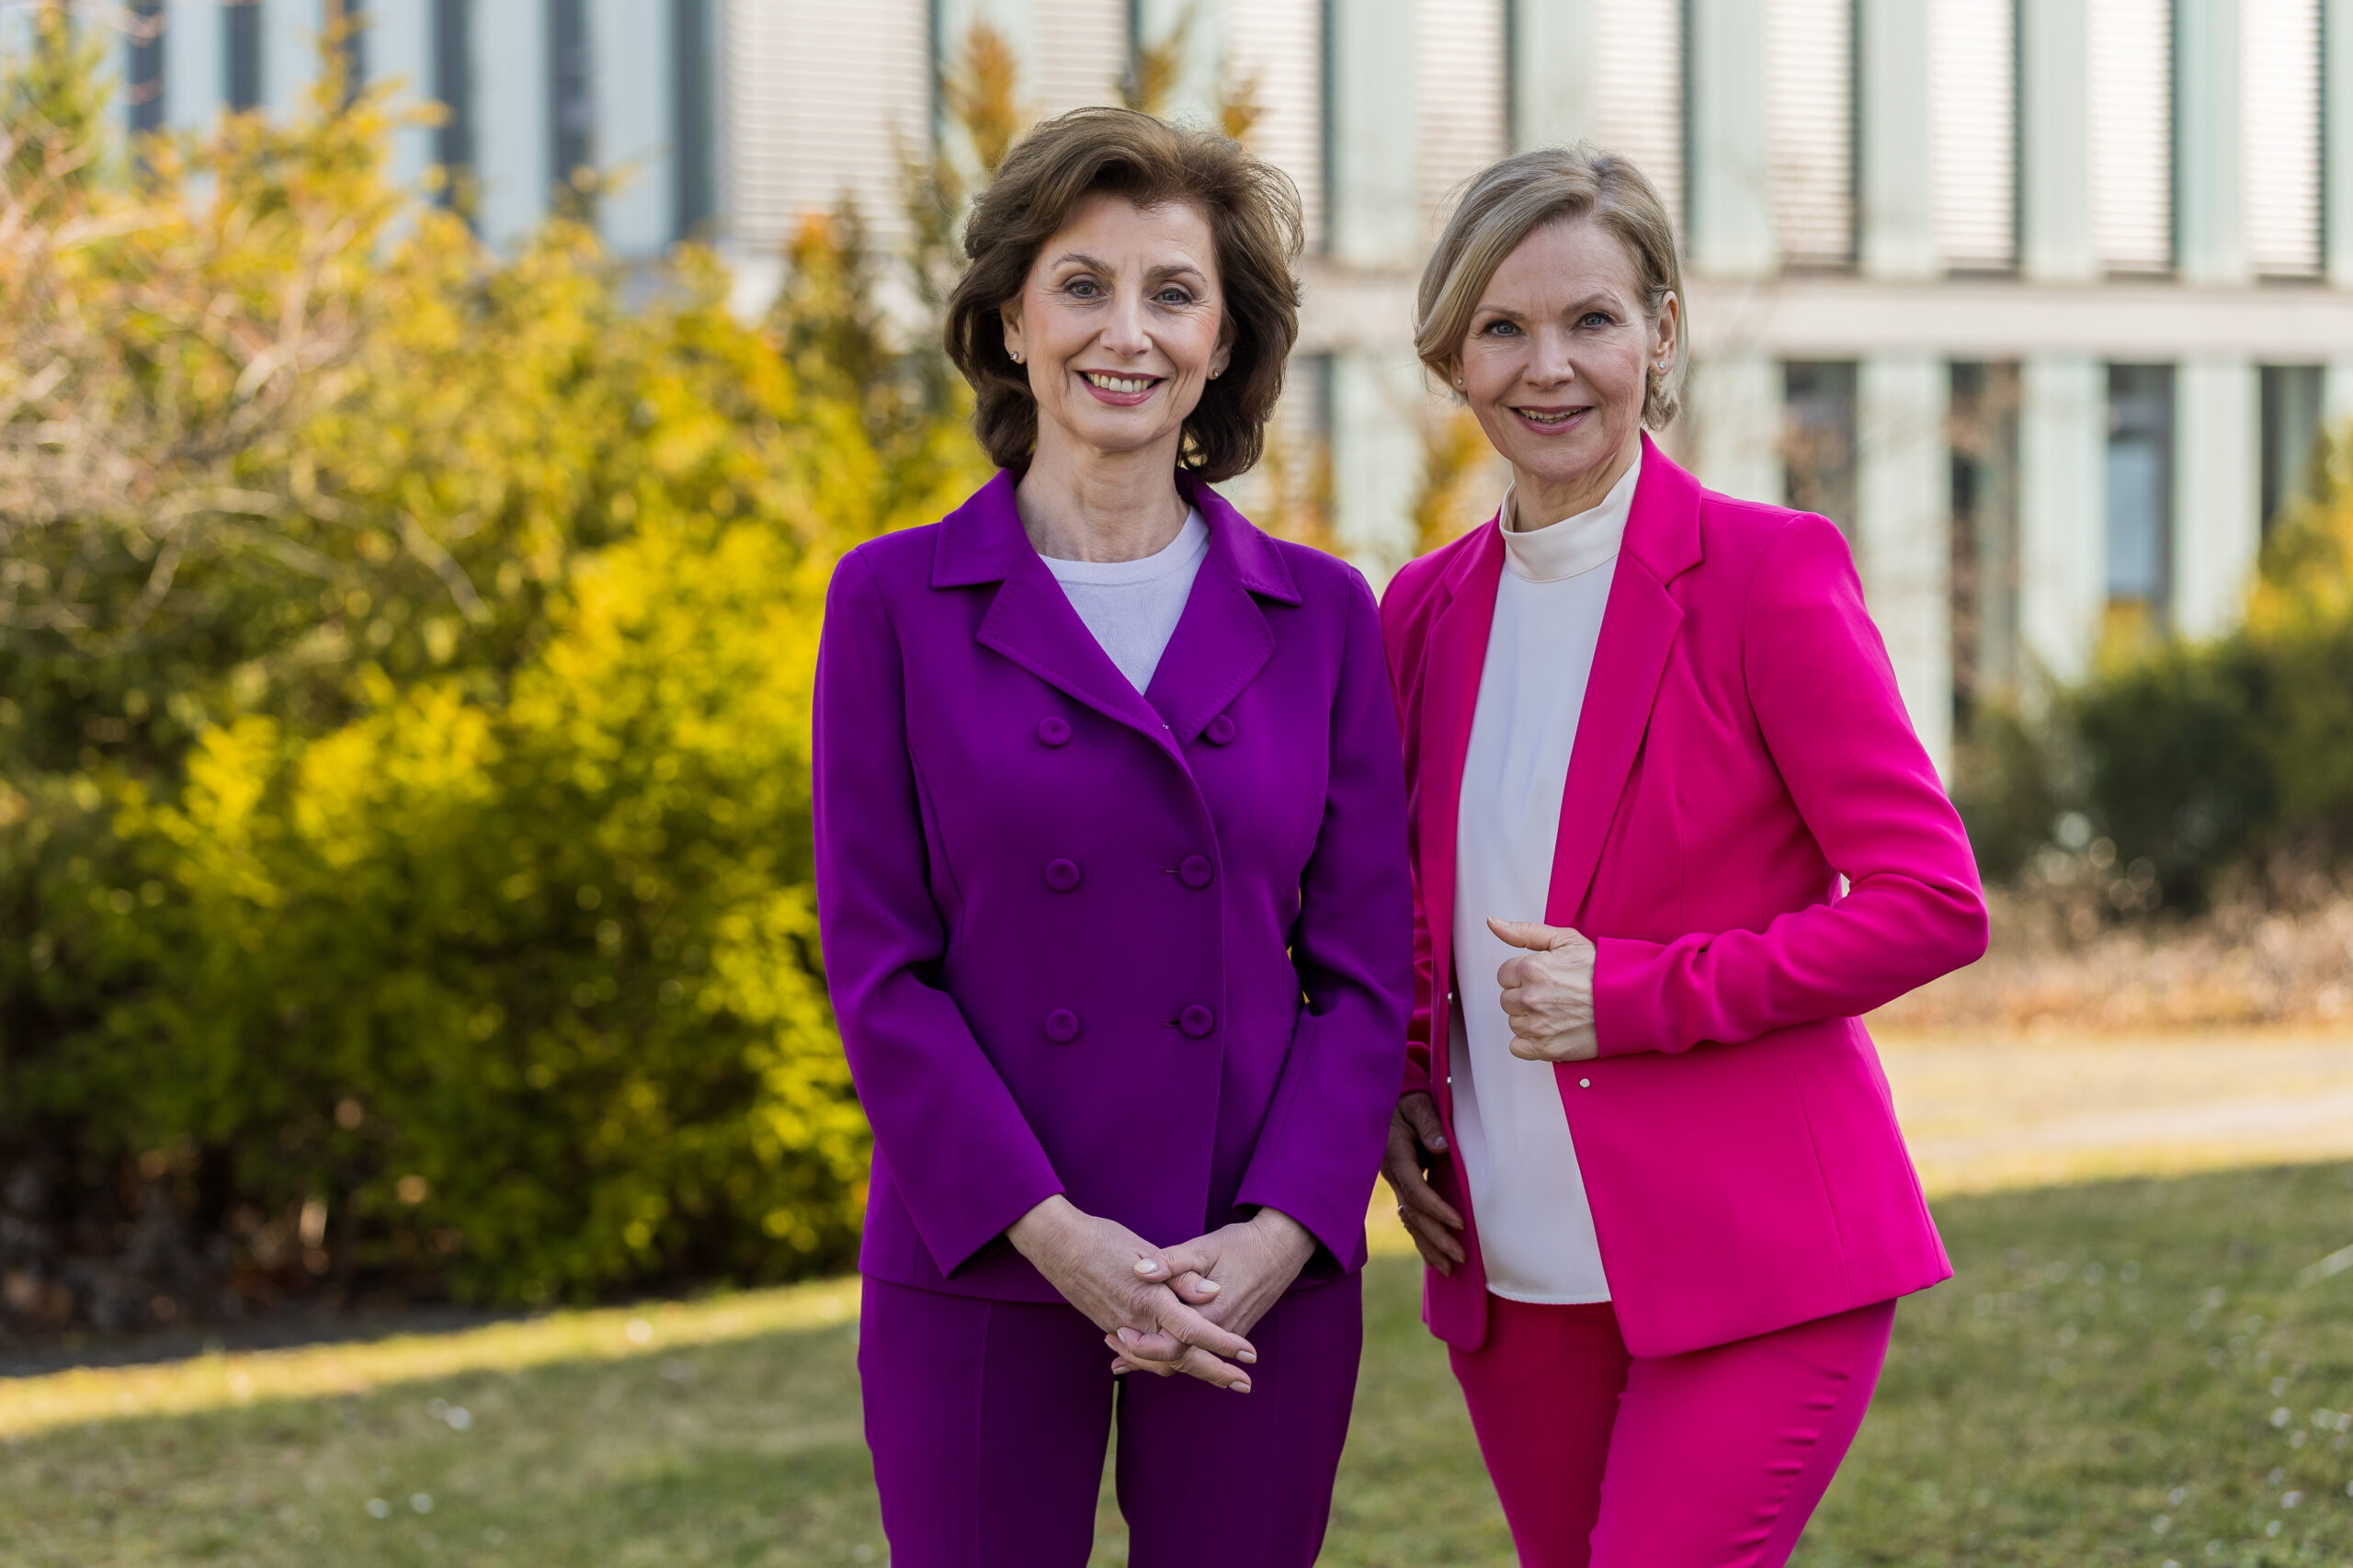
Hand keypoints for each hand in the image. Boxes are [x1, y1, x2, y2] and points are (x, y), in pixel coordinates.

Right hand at [1006, 1196, 1258, 1390]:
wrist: (1057, 1246)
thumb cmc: (1103, 1240)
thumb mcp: (1146, 1248)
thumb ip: (1180, 1275)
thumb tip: (1212, 1293)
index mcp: (1149, 1299)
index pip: (1195, 1331)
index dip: (1225, 1345)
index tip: (1250, 1354)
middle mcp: (1135, 1322)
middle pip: (1182, 1358)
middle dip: (1215, 1373)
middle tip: (1244, 1384)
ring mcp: (1120, 1329)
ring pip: (1161, 1362)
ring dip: (1192, 1370)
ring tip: (1218, 1377)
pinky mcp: (1110, 1328)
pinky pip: (1142, 1355)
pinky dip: (1162, 1363)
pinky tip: (1174, 1366)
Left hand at [1108, 1210, 1315, 1377]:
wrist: (1281, 1248)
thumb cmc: (1241, 1245)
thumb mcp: (1203, 1247)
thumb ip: (1170, 1261)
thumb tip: (1139, 1271)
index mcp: (1210, 1313)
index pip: (1170, 1345)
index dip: (1141, 1345)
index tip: (1117, 1333)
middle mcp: (1221, 1331)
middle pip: (1177, 1361)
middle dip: (1143, 1360)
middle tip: (1113, 1353)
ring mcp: (1230, 1333)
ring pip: (1189, 1361)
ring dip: (1157, 1360)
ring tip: (1124, 1356)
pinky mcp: (1233, 1330)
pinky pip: (1200, 1352)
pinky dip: (1176, 1353)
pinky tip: (1156, 1345)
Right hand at [1381, 1091, 1463, 1274]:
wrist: (1387, 1101)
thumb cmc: (1407, 1101)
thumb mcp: (1418, 1105)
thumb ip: (1429, 1124)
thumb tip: (1442, 1147)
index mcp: (1396, 1157)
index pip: (1416, 1190)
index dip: (1437, 1209)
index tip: (1460, 1224)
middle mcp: (1393, 1175)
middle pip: (1413, 1214)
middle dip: (1437, 1238)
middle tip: (1461, 1257)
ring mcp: (1396, 1183)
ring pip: (1410, 1222)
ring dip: (1429, 1246)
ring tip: (1450, 1269)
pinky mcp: (1403, 1187)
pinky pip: (1411, 1218)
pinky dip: (1422, 1240)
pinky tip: (1435, 1259)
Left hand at [1491, 918, 1598, 1061]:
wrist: (1631, 1003)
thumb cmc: (1601, 971)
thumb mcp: (1565, 940)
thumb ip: (1525, 932)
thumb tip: (1492, 922)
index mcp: (1531, 968)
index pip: (1504, 976)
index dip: (1523, 976)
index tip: (1544, 979)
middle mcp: (1530, 997)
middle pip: (1507, 1000)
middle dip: (1526, 997)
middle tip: (1554, 996)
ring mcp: (1537, 1025)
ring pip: (1514, 1023)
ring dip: (1529, 1020)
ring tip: (1558, 1013)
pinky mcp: (1546, 1049)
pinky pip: (1518, 1047)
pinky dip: (1530, 1043)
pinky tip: (1551, 1031)